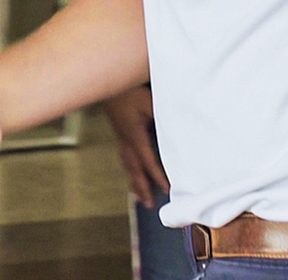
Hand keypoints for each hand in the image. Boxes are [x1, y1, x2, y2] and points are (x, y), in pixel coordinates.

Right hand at [102, 85, 168, 206]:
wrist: (107, 82)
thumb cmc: (128, 90)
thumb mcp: (149, 101)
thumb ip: (164, 115)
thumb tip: (180, 126)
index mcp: (134, 136)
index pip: (148, 162)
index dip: (158, 177)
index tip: (167, 191)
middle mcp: (125, 140)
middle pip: (134, 169)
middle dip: (141, 187)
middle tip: (148, 205)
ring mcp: (120, 137)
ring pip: (127, 164)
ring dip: (134, 181)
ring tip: (138, 196)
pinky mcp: (119, 132)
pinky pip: (124, 156)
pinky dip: (129, 168)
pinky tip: (131, 170)